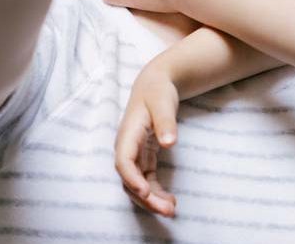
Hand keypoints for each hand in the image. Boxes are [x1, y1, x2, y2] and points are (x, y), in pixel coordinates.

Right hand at [114, 65, 181, 216]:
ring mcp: (134, 154)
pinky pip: (146, 180)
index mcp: (128, 134)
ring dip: (151, 199)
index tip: (145, 191)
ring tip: (171, 210)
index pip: (123, 161)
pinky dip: (156, 192)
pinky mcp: (143, 158)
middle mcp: (126, 148)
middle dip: (146, 197)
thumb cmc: (157, 91)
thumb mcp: (163, 102)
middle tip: (167, 210)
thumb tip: (168, 142)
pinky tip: (170, 200)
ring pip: (137, 184)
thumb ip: (166, 121)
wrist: (155, 84)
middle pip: (130, 179)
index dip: (131, 178)